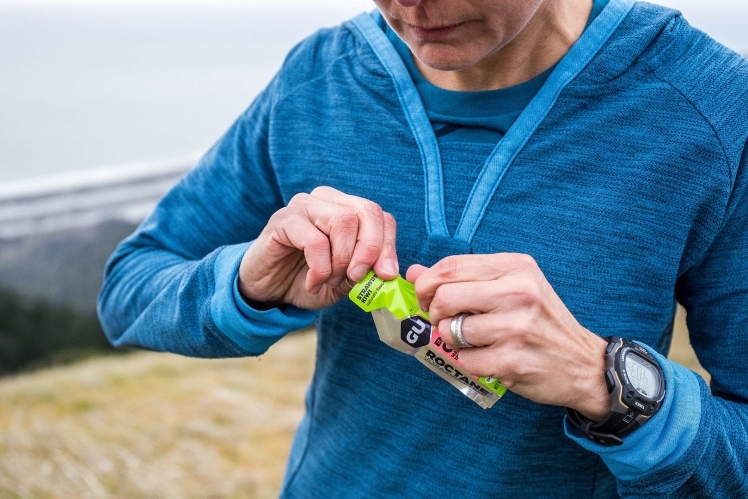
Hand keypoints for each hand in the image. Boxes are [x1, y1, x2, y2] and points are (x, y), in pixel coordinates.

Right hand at [239, 186, 398, 309]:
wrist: (268, 291)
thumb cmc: (307, 280)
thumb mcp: (344, 282)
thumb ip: (366, 273)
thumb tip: (388, 272)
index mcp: (347, 209)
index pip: (380, 216)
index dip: (388, 246)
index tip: (385, 275)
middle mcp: (327, 200)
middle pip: (366, 211)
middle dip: (368, 250)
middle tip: (356, 278)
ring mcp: (304, 206)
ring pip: (343, 221)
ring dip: (341, 260)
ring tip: (329, 281)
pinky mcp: (283, 221)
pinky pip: (315, 240)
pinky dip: (320, 268)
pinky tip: (313, 283)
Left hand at [407, 254, 609, 420]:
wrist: (584, 364)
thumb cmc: (541, 322)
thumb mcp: (511, 287)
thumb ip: (463, 278)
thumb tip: (414, 272)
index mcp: (516, 267)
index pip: (451, 266)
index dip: (427, 284)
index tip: (427, 298)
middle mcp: (518, 292)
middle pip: (445, 296)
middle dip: (436, 313)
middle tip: (445, 322)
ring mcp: (516, 328)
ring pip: (451, 331)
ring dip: (452, 341)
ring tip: (473, 342)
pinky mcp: (512, 361)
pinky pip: (464, 360)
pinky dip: (468, 362)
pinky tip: (487, 359)